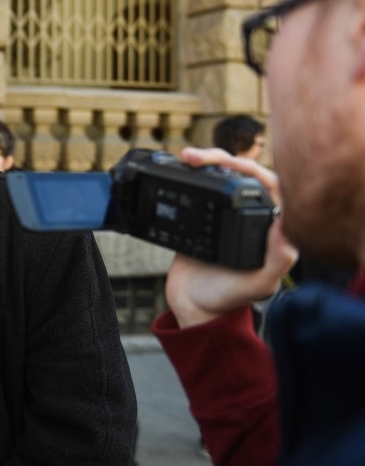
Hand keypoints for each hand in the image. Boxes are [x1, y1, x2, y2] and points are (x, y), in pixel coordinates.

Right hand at [164, 147, 298, 327]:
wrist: (192, 308)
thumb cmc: (229, 299)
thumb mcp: (259, 284)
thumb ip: (278, 258)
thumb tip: (285, 220)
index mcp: (269, 228)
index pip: (269, 184)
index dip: (250, 167)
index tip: (227, 164)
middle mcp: (250, 218)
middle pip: (242, 174)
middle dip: (220, 158)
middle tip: (195, 157)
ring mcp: (225, 217)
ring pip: (221, 178)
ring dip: (205, 163)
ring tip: (187, 157)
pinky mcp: (202, 220)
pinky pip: (200, 191)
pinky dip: (191, 178)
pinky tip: (180, 172)